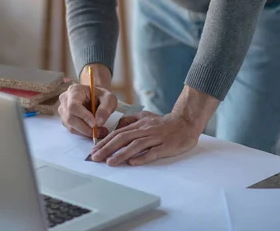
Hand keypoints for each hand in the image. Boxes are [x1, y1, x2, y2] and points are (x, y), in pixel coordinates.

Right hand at [58, 83, 117, 138]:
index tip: (95, 124)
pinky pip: (72, 130)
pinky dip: (84, 133)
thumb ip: (105, 108)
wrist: (96, 97)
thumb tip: (98, 122)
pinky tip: (94, 131)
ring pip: (71, 126)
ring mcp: (63, 110)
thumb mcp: (109, 99)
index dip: (83, 116)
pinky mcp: (65, 120)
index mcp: (74, 91)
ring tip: (100, 132)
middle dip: (86, 128)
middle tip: (101, 131)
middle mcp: (65, 100)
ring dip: (86, 132)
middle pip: (70, 118)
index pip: (73, 106)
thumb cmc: (101, 96)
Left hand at [90, 85, 219, 165]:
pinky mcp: (166, 146)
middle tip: (95, 158)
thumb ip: (130, 121)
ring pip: (136, 145)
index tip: (93, 150)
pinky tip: (132, 163)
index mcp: (139, 124)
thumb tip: (116, 127)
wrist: (185, 123)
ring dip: (121, 154)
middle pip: (123, 138)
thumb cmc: (164, 123)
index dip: (104, 141)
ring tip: (109, 162)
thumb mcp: (145, 117)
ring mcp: (155, 138)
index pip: (118, 133)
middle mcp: (145, 130)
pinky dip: (142, 157)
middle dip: (107, 148)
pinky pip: (153, 152)